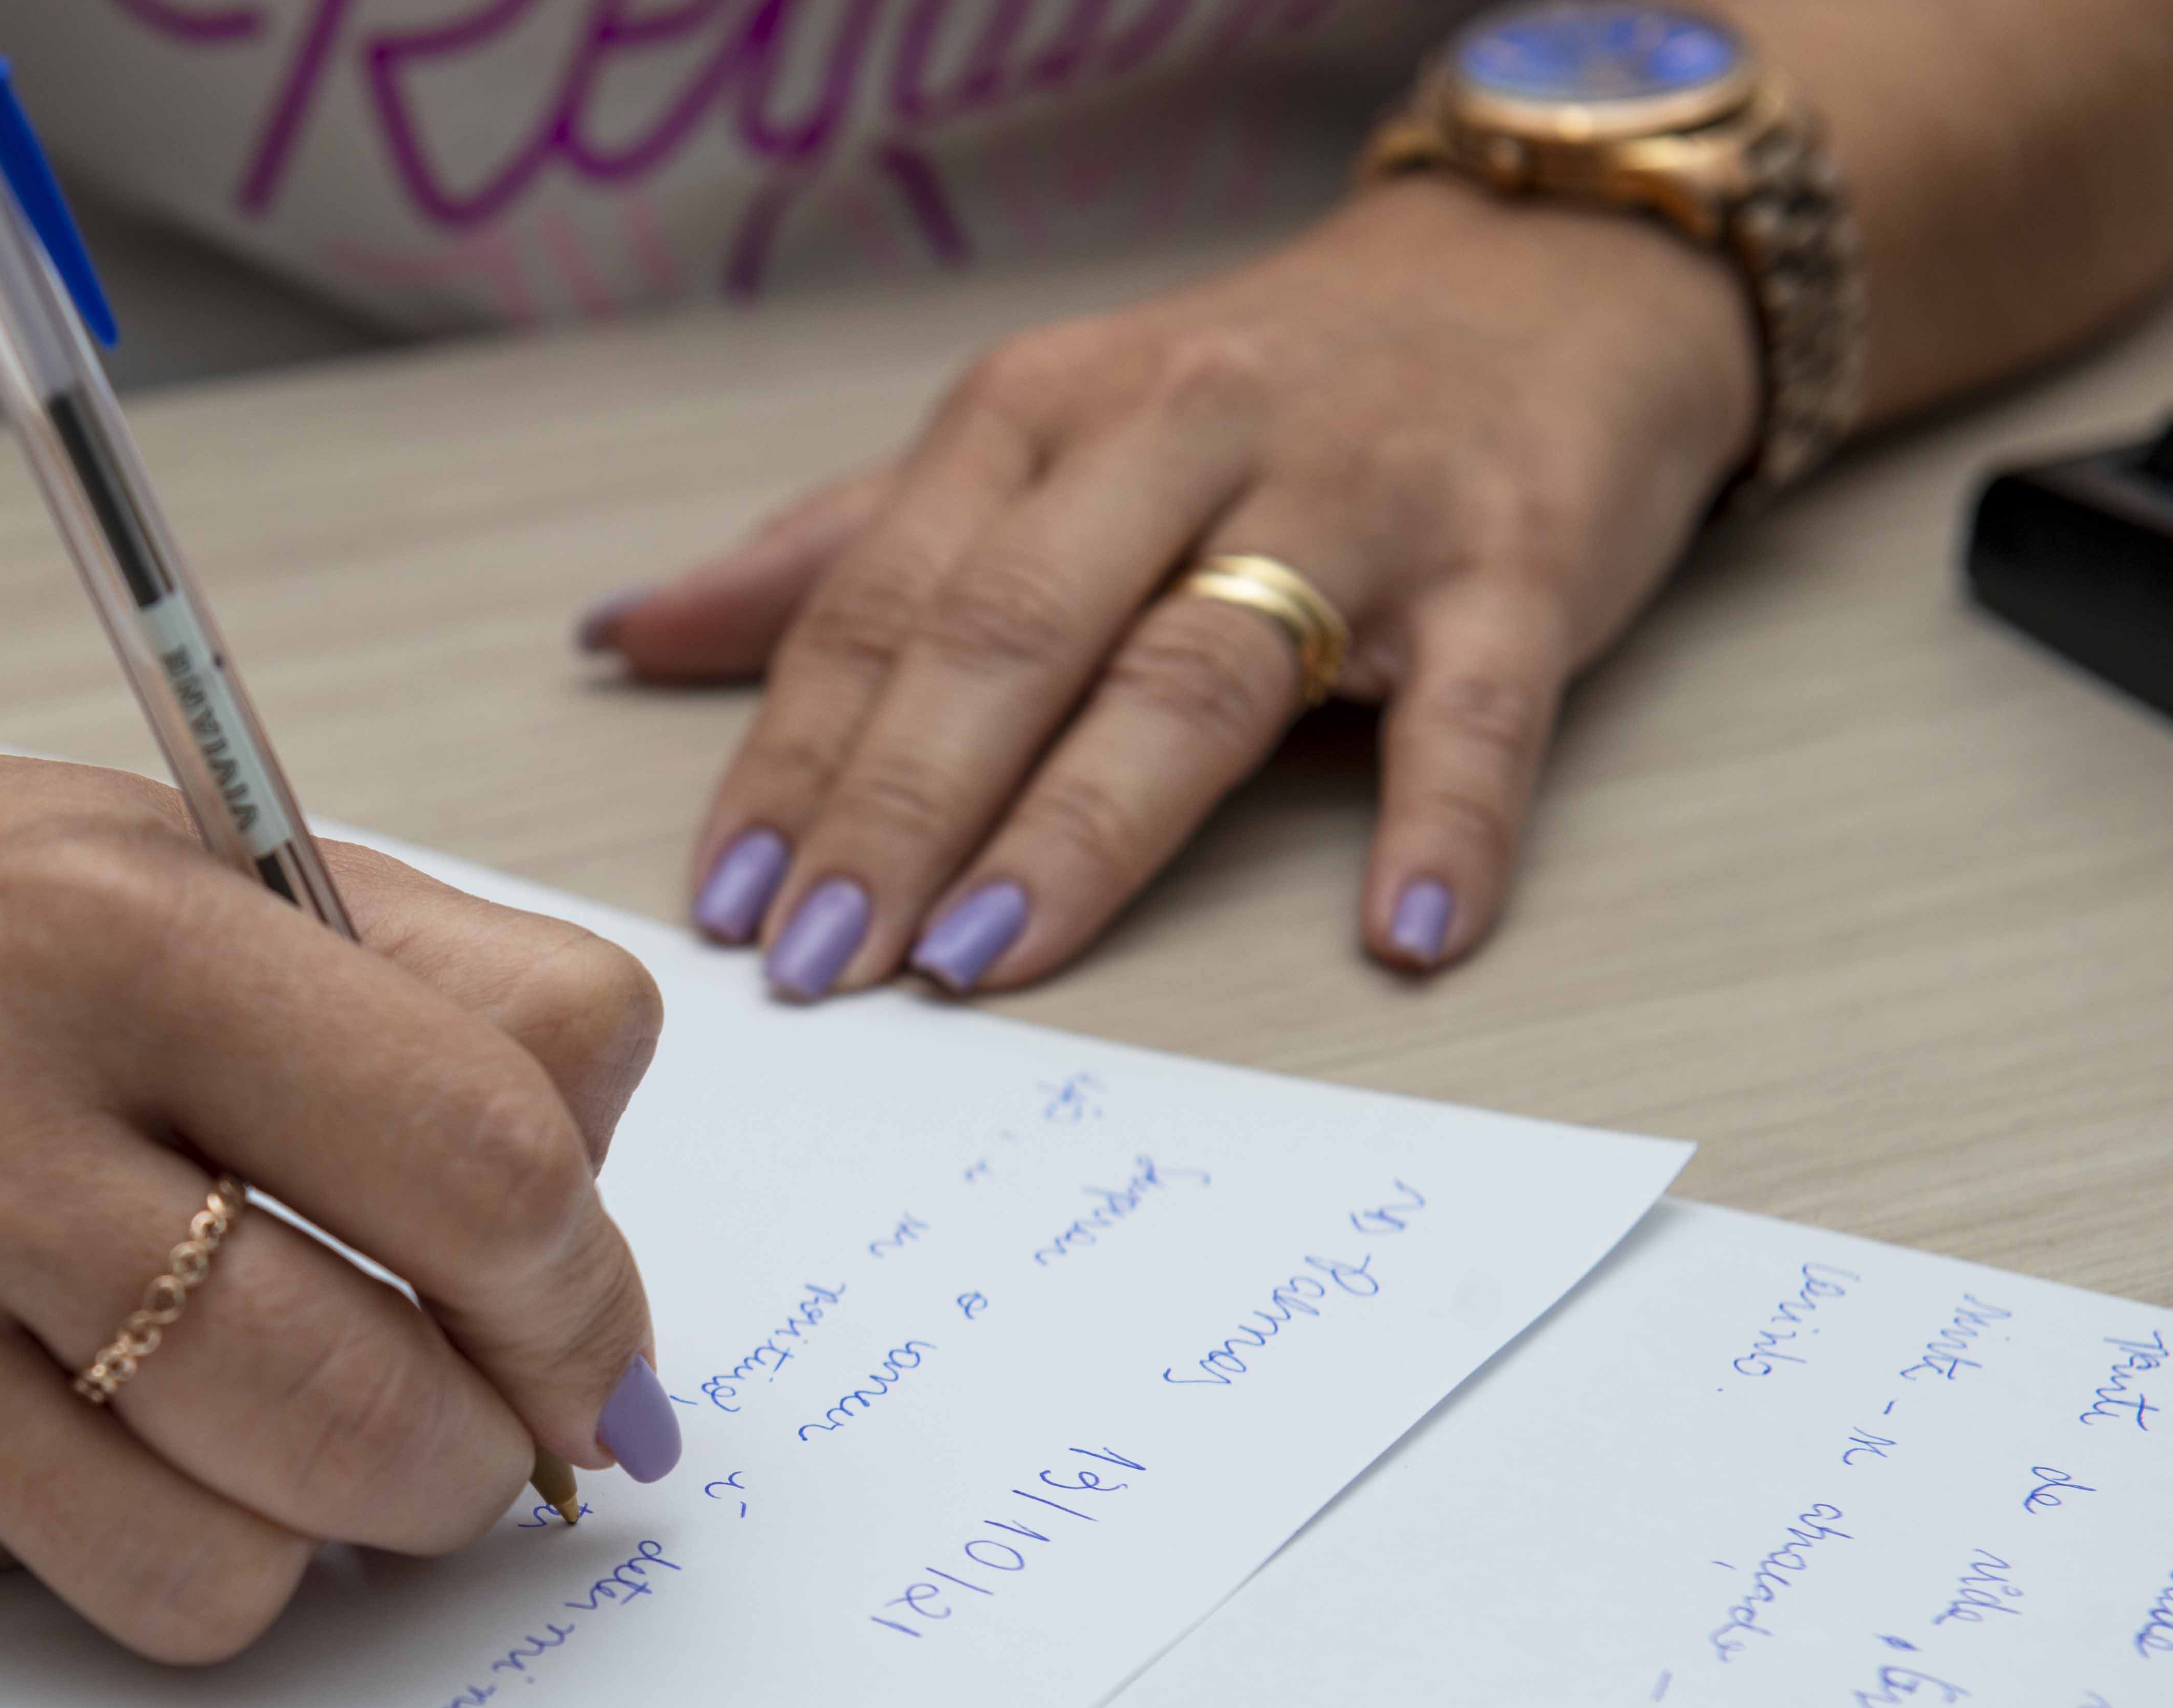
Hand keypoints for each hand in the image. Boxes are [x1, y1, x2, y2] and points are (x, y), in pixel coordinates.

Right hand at [0, 710, 673, 1662]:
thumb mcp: (201, 859)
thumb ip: (460, 1010)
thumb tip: (601, 1275)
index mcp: (93, 931)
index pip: (476, 1165)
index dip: (587, 1292)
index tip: (593, 1337)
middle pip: (359, 1414)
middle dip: (477, 1458)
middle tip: (479, 1426)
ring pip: (214, 1576)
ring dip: (307, 1537)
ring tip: (283, 1431)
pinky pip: (33, 1584)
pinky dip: (102, 1520)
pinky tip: (51, 1398)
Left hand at [587, 176, 1762, 991]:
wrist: (1543, 280)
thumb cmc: (1249, 398)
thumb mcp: (1025, 442)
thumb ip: (837, 553)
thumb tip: (629, 634)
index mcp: (1037, 418)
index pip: (883, 606)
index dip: (794, 761)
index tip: (728, 907)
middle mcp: (1180, 442)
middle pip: (1014, 637)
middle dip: (900, 808)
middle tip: (822, 963)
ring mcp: (1356, 504)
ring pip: (1198, 672)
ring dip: (1083, 828)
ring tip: (985, 960)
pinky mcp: (1515, 564)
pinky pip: (1476, 706)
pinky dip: (1445, 822)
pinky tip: (1401, 935)